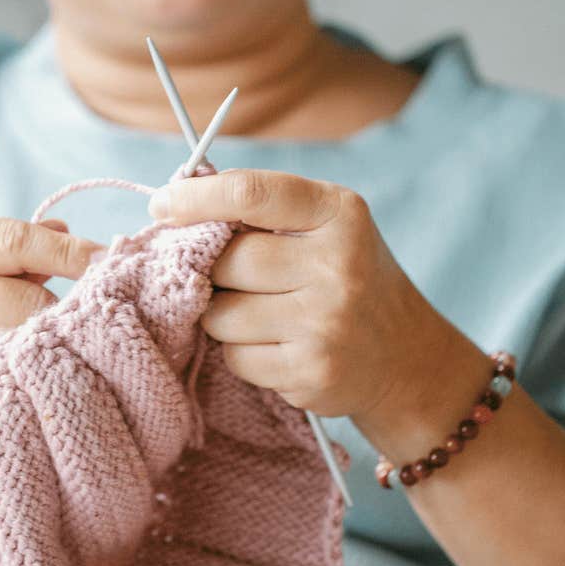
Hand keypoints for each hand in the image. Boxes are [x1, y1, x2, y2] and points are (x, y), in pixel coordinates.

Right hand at [0, 217, 103, 459]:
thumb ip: (16, 254)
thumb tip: (69, 232)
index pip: (14, 240)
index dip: (68, 252)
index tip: (110, 260)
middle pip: (26, 299)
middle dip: (54, 314)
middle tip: (65, 326)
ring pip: (20, 347)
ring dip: (39, 354)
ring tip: (34, 358)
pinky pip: (7, 389)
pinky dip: (23, 390)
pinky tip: (18, 389)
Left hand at [148, 169, 452, 445]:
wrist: (404, 355)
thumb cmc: (344, 276)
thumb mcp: (324, 226)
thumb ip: (260, 210)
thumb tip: (172, 204)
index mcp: (338, 212)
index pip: (250, 194)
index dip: (194, 198)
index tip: (161, 204)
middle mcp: (338, 264)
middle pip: (228, 261)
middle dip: (214, 272)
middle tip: (232, 279)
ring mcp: (327, 322)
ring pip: (222, 316)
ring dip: (224, 318)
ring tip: (262, 316)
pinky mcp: (313, 371)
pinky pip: (238, 358)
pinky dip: (244, 354)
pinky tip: (278, 347)